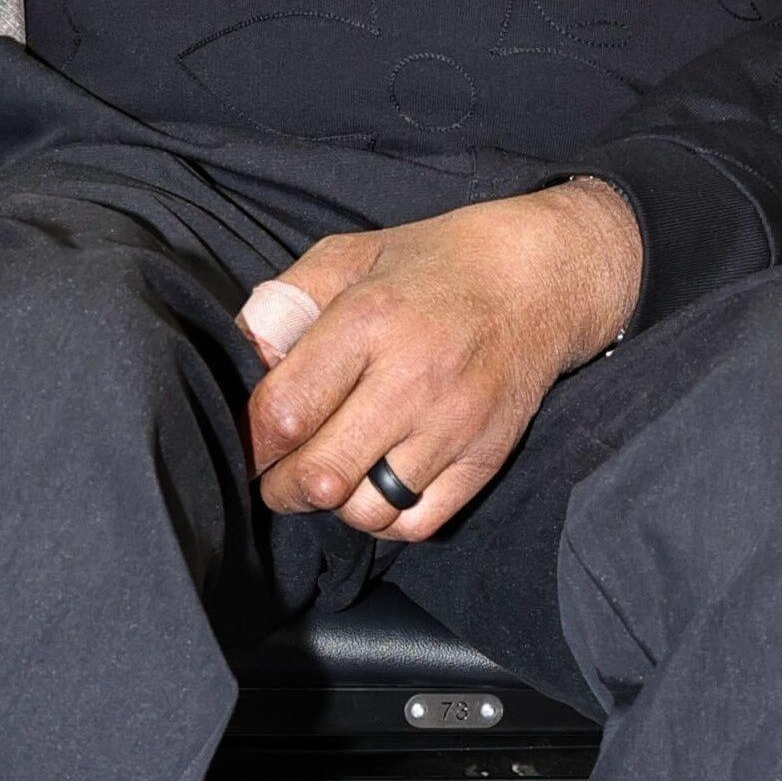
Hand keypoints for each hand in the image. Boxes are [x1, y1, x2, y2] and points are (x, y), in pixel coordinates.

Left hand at [238, 182, 641, 539]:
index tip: (247, 443)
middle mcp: (413, 379)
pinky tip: (374, 487)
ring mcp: (455, 425)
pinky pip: (417, 524)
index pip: (285, 413)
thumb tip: (240, 359)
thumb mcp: (349, 256)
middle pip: (321, 475)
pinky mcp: (486, 458)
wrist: (541, 278)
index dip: (251, 441)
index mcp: (369, 321)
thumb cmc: (432, 266)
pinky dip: (384, 520)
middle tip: (278, 473)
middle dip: (281, 487)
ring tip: (331, 475)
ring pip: (366, 511)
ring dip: (333, 506)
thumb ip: (284, 305)